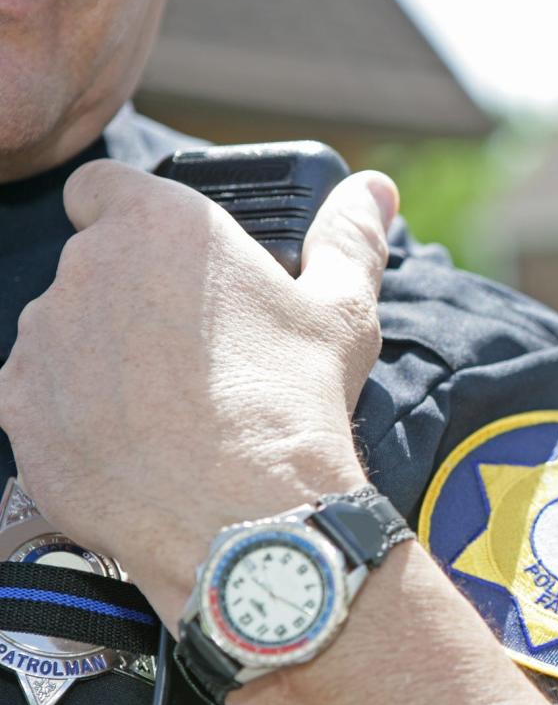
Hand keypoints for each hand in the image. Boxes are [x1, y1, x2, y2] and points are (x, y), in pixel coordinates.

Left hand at [0, 160, 397, 621]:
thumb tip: (375, 189)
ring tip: (167, 407)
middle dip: (128, 296)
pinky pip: (36, 398)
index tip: (161, 254)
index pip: (103, 187)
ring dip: (98, 355)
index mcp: (162, 227)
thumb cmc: (293, 403)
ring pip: (61, 333)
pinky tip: (131, 445)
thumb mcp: (340, 313)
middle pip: (90, 266)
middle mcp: (85, 270)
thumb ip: (349, 238)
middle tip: (194, 349)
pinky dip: (71, 413)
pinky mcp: (16, 411)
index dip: (126, 213)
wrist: (241, 517)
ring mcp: (41, 342)